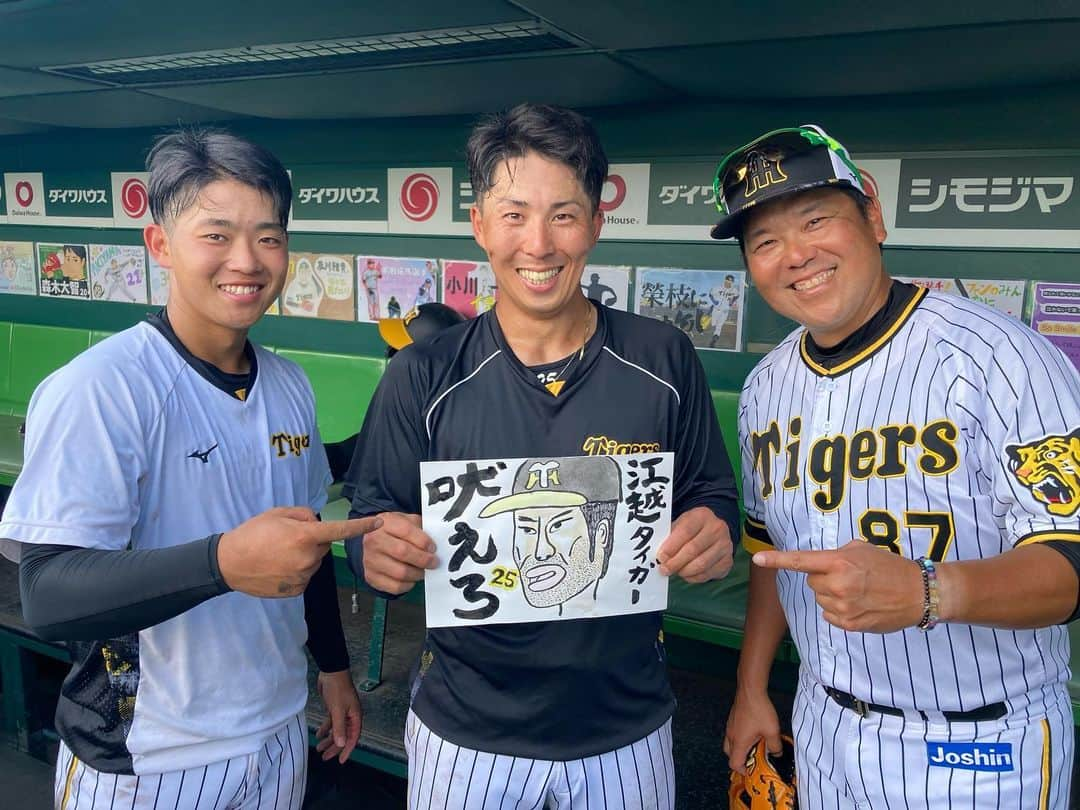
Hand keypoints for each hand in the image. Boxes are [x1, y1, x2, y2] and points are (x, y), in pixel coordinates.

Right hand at [217, 507, 382, 597]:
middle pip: (324, 546)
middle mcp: (308, 557)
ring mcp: (303, 576)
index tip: (378, 522)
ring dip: (305, 557)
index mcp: (305, 536)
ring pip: (315, 562)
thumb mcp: (278, 513)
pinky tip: (278, 568)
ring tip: (279, 554)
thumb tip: (318, 523)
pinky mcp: (297, 590)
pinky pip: (306, 576)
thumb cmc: (253, 533)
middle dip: (313, 541)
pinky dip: (297, 571)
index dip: (361, 526)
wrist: (229, 563)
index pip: (339, 530)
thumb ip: (304, 515)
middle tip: (288, 539)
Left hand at [314, 670, 362, 763]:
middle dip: (335, 747)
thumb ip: (339, 728)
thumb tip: (342, 744)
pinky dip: (325, 729)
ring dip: (328, 739)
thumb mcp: (338, 710)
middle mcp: (350, 716)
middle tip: (325, 757)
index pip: (353, 738)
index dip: (347, 750)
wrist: (331, 672)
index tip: (340, 760)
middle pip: (344, 736)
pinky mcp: (334, 708)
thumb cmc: (338, 689)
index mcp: (355, 717)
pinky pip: (331, 723)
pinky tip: (318, 734)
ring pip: (336, 730)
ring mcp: (342, 712)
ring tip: (319, 748)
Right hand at [362, 512, 437, 594]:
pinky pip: (395, 587)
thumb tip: (436, 540)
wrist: (372, 541)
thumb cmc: (394, 531)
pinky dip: (408, 585)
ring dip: (418, 574)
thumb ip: (419, 527)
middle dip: (424, 559)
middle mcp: (374, 541)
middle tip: (434, 562)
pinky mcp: (371, 577)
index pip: (406, 531)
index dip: (423, 541)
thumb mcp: (406, 520)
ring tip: (423, 570)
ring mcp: (370, 560)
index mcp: (385, 523)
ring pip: (400, 572)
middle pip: (403, 552)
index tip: (433, 548)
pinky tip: (412, 578)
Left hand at [656, 506, 733, 582]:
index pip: (685, 531)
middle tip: (664, 569)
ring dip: (684, 571)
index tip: (660, 557)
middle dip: (675, 562)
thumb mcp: (681, 523)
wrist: (715, 530)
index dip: (671, 546)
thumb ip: (670, 537)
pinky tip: (686, 574)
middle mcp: (717, 529)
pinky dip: (694, 577)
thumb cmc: (691, 529)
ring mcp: (725, 545)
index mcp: (702, 515)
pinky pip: (708, 574)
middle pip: (693, 549)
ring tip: (675, 571)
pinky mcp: (728, 561)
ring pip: (701, 564)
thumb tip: (660, 556)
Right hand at [723, 689, 781, 774]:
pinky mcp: (732, 718)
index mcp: (739, 742)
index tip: (753, 770)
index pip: (734, 763)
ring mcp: (730, 726)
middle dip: (741, 759)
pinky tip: (753, 732)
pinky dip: (740, 738)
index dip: (742, 771)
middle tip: (754, 758)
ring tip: (755, 745)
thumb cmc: (760, 710)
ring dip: (740, 748)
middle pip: (729, 754)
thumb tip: (777, 754)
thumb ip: (775, 747)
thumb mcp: (772, 731)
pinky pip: (733, 733)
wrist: (750, 689)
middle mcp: (731, 735)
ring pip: (730, 743)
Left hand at [752, 540, 923, 632]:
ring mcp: (842, 607)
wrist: (917, 593)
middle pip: (811, 582)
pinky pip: (829, 615)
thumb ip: (837, 554)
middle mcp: (837, 585)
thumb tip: (820, 562)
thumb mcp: (862, 549)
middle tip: (849, 577)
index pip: (801, 561)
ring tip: (858, 592)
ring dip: (832, 595)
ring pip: (820, 599)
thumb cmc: (889, 567)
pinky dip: (839, 610)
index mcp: (839, 562)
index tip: (757, 559)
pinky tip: (859, 605)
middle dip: (824, 578)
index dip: (777, 560)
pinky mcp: (849, 624)